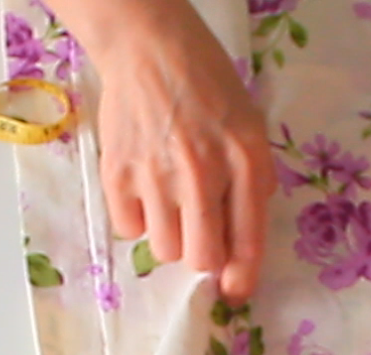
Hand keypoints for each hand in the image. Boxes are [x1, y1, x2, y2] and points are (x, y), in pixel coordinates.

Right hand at [89, 5, 275, 299]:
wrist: (149, 48)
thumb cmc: (207, 86)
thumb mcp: (250, 127)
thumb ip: (252, 183)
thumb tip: (240, 246)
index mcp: (244, 159)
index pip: (248, 239)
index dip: (243, 276)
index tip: (237, 291)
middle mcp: (201, 172)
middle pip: (201, 258)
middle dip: (204, 258)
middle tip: (201, 237)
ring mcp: (156, 174)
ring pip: (164, 249)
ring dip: (171, 236)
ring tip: (171, 203)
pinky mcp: (118, 173)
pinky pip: (129, 229)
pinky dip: (138, 219)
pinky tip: (146, 190)